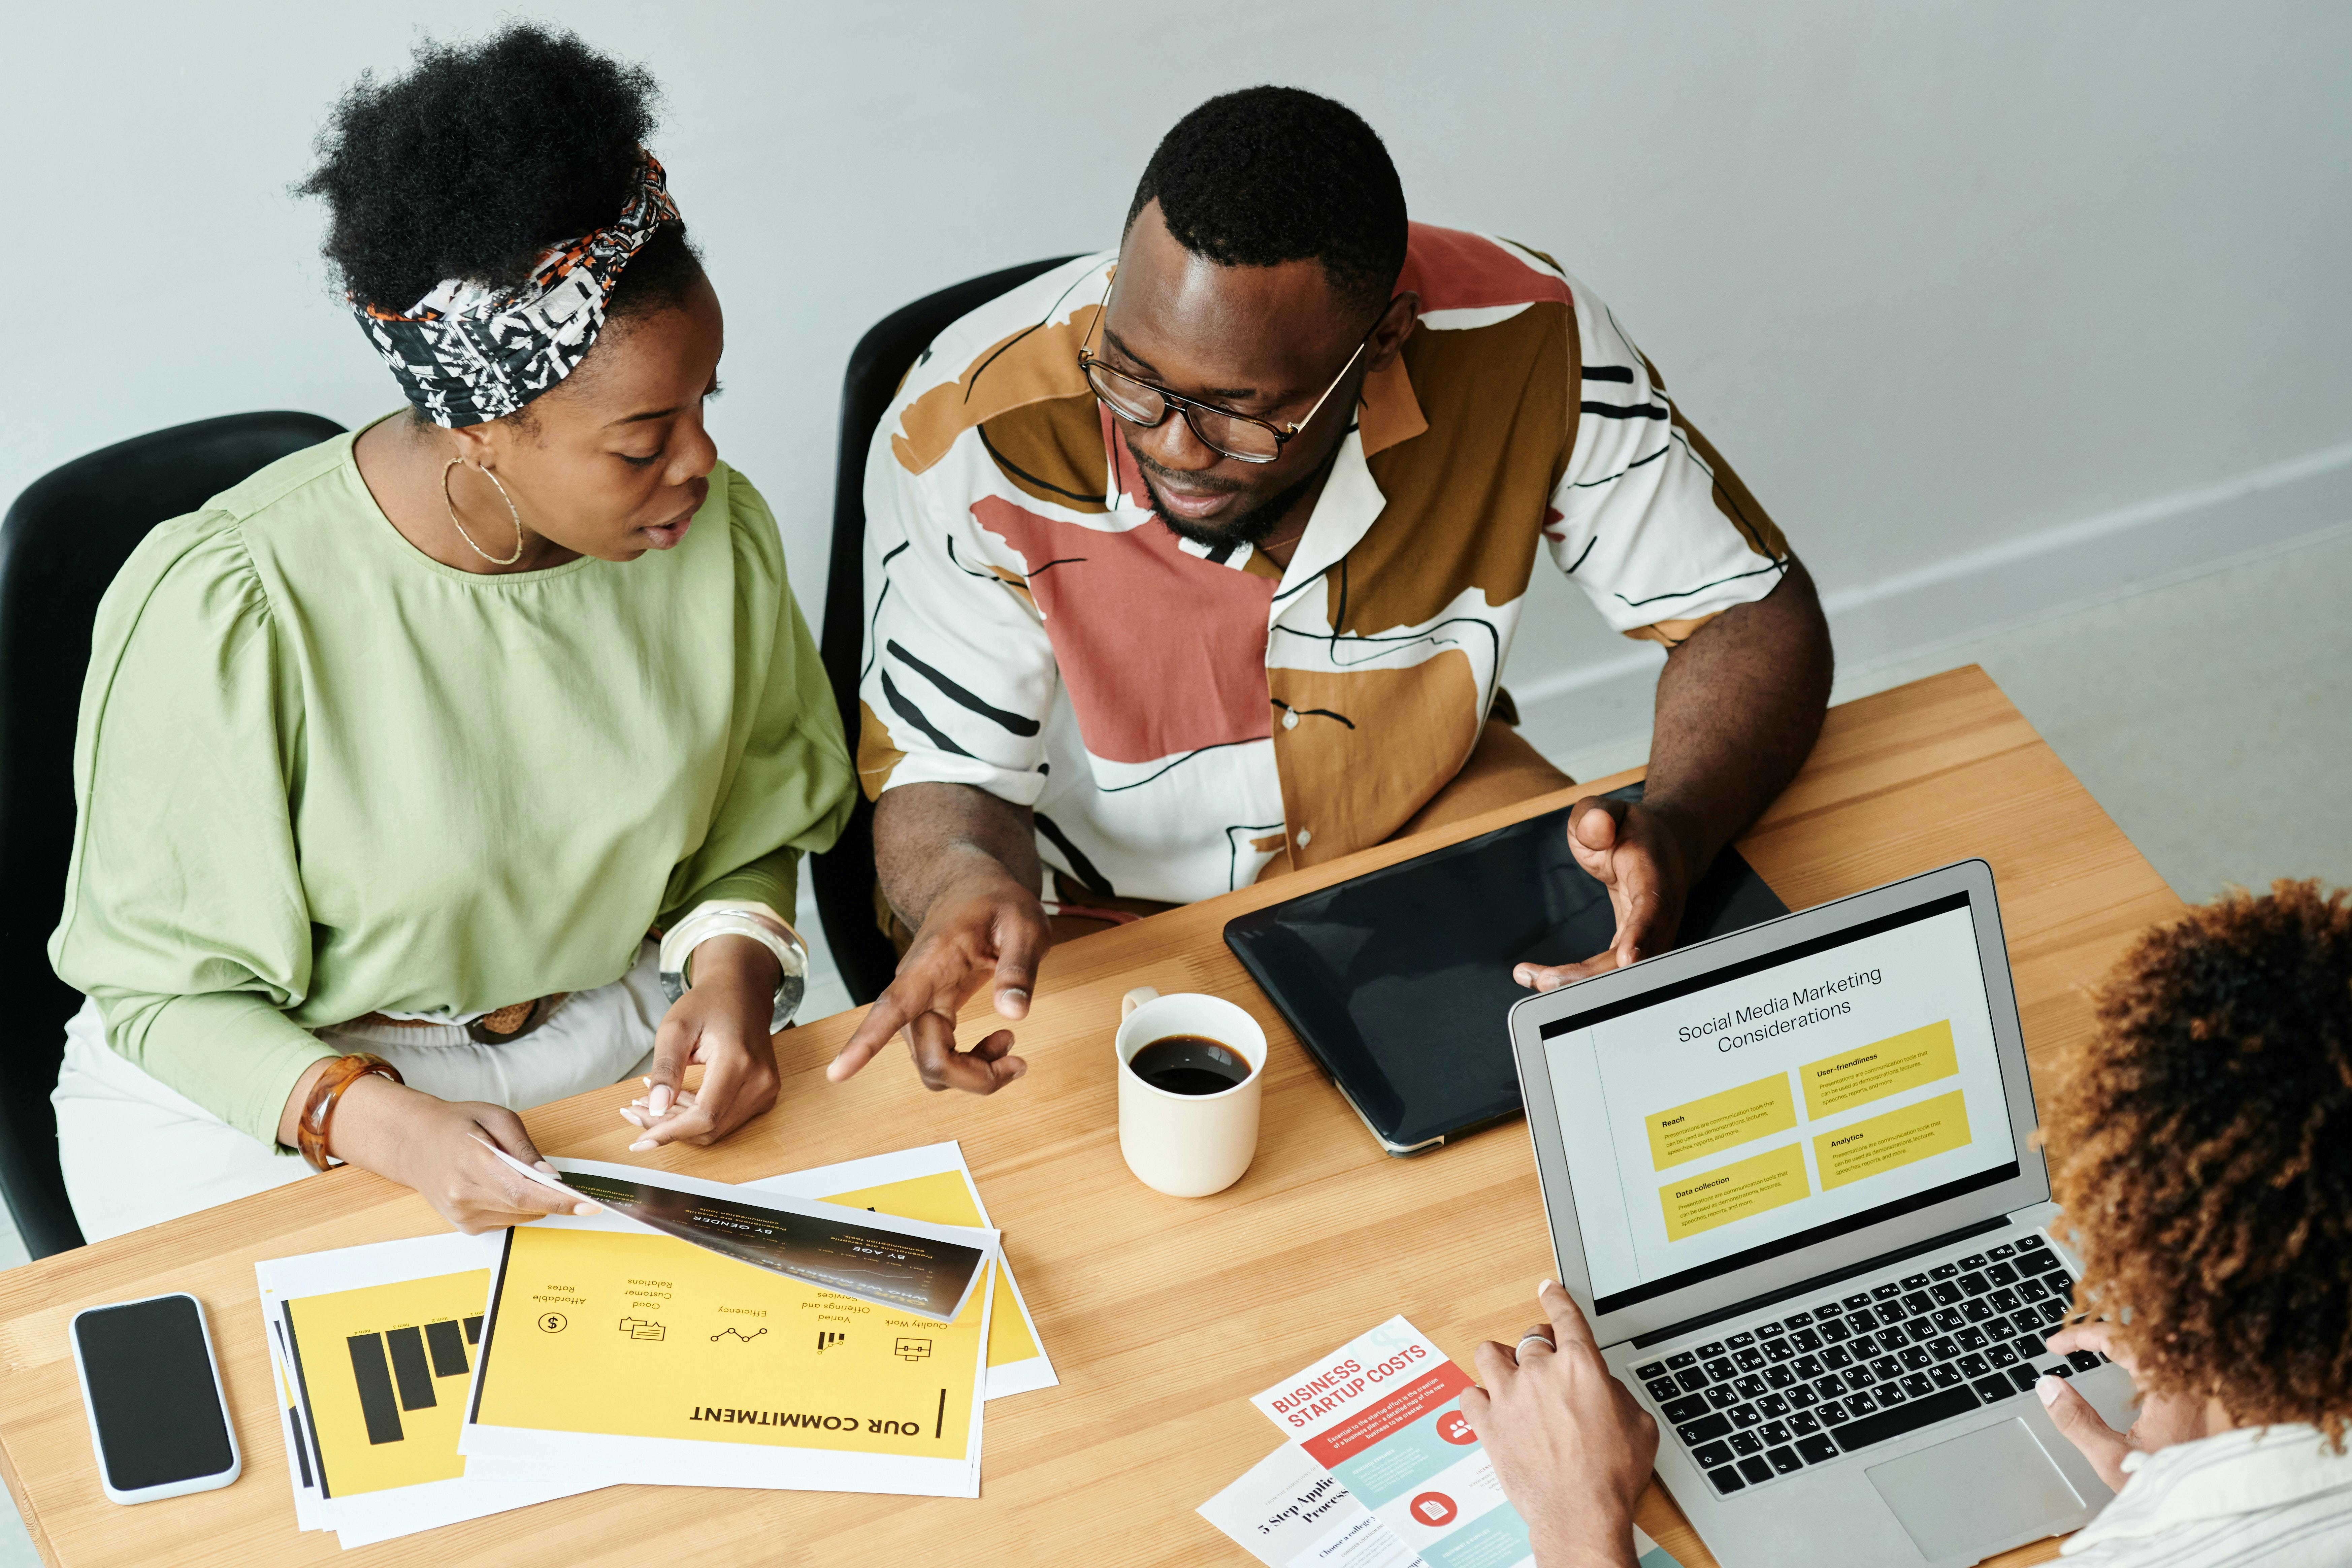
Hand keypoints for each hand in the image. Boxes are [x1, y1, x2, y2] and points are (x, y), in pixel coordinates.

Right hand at [326, 1075, 600, 1233]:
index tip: (588, 1204)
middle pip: (525, 1206)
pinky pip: (507, 1221)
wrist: (413, 1142)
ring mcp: (463, 1214)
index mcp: (472, 1164)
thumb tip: (550, 1174)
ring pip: (519, 1216)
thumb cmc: (455, 1124)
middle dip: (554, 1197)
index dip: (559, 1201)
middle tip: (572, 1186)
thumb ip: (524, 1147)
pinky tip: (504, 1186)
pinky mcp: (465, 1226)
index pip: (523, 1191)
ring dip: (534, 1199)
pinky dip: (517, 1206)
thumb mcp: (495, 1117)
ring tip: (521, 1174)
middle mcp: (464, 1195)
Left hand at [621, 934, 782, 1151]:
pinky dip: (698, 1117)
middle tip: (636, 1113)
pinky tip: (676, 1101)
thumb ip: (667, 1068)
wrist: (742, 989)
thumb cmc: (709, 1003)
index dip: (670, 1132)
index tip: (639, 1141)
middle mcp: (760, 1080)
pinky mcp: (765, 1093)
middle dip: (669, 1128)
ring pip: (717, 1128)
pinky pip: (727, 1119)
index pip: (704, 1115)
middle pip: (710, 1127)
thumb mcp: (676, 1028)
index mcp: (739, 1060)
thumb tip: (657, 1108)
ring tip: (650, 1104)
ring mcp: (766, 1089)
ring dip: (681, 1124)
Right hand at [828, 862, 1042, 1092]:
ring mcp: (920, 1008)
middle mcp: (916, 991)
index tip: (836, 1073)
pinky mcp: (931, 1017)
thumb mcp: (1023, 924)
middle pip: (929, 1058)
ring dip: (974, 1074)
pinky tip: (999, 1044)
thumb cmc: (996, 903)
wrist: (972, 890)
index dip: (865, 1043)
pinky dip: (972, 1066)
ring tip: (1010, 1050)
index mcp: (930, 963)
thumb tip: (1015, 1013)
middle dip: (974, 1077)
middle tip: (1017, 1064)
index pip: (892, 1006)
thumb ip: (1019, 966)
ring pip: (934, 1066)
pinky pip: (941, 1059)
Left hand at [1460, 1282, 1657, 1567]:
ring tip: (1507, 1371)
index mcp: (1581, 1366)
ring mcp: (1510, 1396)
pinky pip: (1469, 1395)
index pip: (1565, 1316)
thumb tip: (1604, 1388)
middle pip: (1530, 1337)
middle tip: (1544, 1358)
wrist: (1580, 1513)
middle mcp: (1541, 1372)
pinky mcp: (1488, 1424)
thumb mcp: (1639, 1427)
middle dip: (1537, 1341)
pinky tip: (1488, 1404)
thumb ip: (1618, 1395)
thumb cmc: (1611, 1476)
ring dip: (1500, 1359)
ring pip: (1490, 1354)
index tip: (1548, 1288)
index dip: (1556, 1299)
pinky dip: (1477, 1397)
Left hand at [1514, 796, 1699, 991]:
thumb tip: (1596, 827)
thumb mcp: (1608, 810)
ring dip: (1580, 984)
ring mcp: (1651, 937)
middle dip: (1594, 975)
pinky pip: (1609, 973)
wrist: (1663, 847)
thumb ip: (1596, 814)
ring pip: (1622, 973)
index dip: (1642, 934)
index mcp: (1655, 877)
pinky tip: (1539, 978)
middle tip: (1545, 981)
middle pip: (1637, 956)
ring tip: (1532, 980)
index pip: (1653, 909)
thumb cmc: (1631, 832)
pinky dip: (1578, 980)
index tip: (1627, 957)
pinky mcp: (1634, 950)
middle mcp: (1659, 915)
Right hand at [2035, 1319, 2215, 1489]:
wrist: (2215, 1513)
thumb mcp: (2114, 1460)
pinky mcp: (2213, 1400)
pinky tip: (2136, 1368)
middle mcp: (2192, 1379)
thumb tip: (2048, 1386)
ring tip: (2100, 1348)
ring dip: (2128, 1342)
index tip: (2055, 1346)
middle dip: (2103, 1332)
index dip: (2081, 1336)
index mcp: (2169, 1387)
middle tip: (2074, 1343)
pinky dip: (2149, 1355)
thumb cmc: (2172, 1491)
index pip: (2118, 1339)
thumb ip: (2077, 1421)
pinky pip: (2177, 1360)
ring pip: (2163, 1343)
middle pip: (2141, 1332)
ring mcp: (2206, 1388)